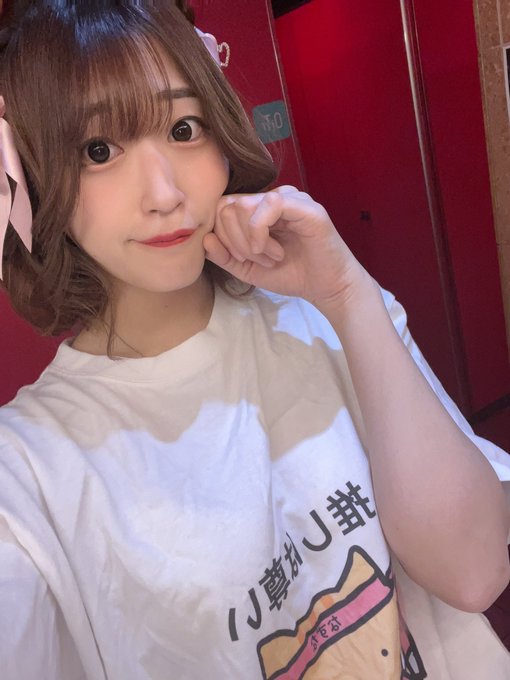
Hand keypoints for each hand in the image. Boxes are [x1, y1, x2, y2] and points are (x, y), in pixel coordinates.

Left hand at [204, 185, 367, 310]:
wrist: (326, 287)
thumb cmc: (292, 275)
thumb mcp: (250, 270)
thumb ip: (226, 257)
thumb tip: (205, 239)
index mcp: (257, 210)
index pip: (221, 208)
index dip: (223, 236)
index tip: (242, 259)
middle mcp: (271, 199)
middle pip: (227, 205)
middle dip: (234, 240)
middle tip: (257, 259)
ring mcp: (289, 199)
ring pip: (243, 205)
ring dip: (249, 240)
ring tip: (270, 258)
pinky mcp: (304, 206)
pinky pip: (269, 204)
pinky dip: (261, 232)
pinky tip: (273, 252)